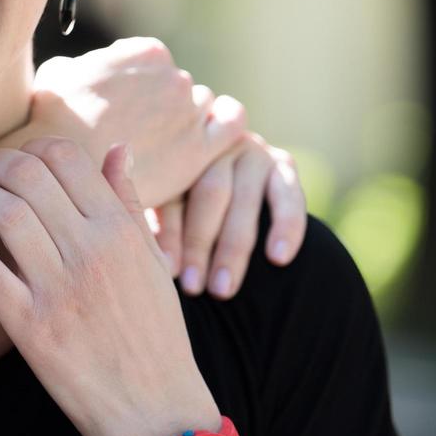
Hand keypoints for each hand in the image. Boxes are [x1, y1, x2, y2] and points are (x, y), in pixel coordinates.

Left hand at [0, 137, 219, 435]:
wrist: (155, 409)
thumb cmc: (154, 331)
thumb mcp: (152, 262)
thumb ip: (129, 202)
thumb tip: (118, 147)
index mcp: (120, 231)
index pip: (66, 157)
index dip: (31, 148)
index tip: (17, 162)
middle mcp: (91, 253)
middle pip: (27, 175)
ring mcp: (60, 290)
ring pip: (5, 214)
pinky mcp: (32, 329)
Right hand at [32, 38, 241, 206]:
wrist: (62, 169)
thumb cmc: (53, 119)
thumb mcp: (58, 72)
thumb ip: (83, 62)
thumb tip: (85, 66)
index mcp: (147, 54)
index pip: (152, 61)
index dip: (134, 80)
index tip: (118, 101)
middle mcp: (175, 78)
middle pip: (176, 84)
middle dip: (159, 101)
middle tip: (135, 127)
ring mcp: (191, 114)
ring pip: (201, 106)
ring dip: (185, 117)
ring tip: (159, 140)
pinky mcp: (201, 149)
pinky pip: (232, 126)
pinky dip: (225, 123)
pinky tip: (207, 134)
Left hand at [149, 96, 307, 298]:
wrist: (238, 180)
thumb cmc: (185, 207)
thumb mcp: (165, 202)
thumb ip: (150, 218)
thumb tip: (147, 258)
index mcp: (179, 152)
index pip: (173, 192)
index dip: (168, 234)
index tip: (166, 271)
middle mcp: (216, 146)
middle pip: (207, 195)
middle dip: (198, 245)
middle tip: (192, 287)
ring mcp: (252, 151)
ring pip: (243, 200)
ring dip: (232, 249)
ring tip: (223, 289)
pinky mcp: (284, 164)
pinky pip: (289, 196)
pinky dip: (286, 227)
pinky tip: (278, 258)